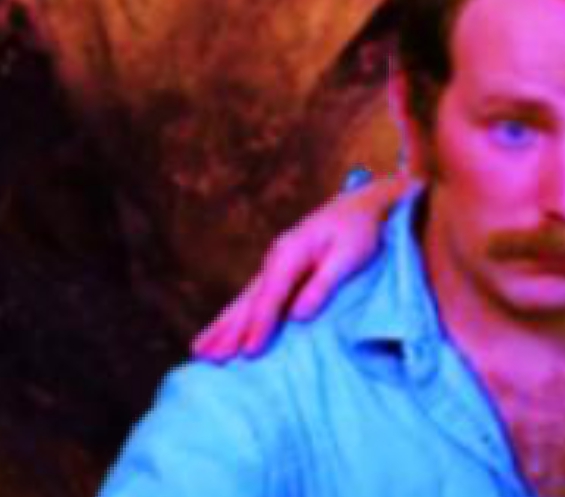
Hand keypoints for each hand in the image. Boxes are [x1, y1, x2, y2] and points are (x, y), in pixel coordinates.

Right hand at [191, 177, 400, 359]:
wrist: (362, 205)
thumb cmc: (360, 230)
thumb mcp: (350, 255)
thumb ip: (323, 284)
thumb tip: (298, 315)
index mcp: (291, 253)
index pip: (270, 297)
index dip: (259, 326)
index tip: (248, 354)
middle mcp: (276, 258)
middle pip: (249, 300)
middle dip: (229, 331)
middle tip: (208, 361)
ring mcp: (274, 263)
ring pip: (244, 299)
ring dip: (223, 325)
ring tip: (199, 351)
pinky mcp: (279, 269)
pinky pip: (252, 296)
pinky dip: (235, 314)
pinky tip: (222, 330)